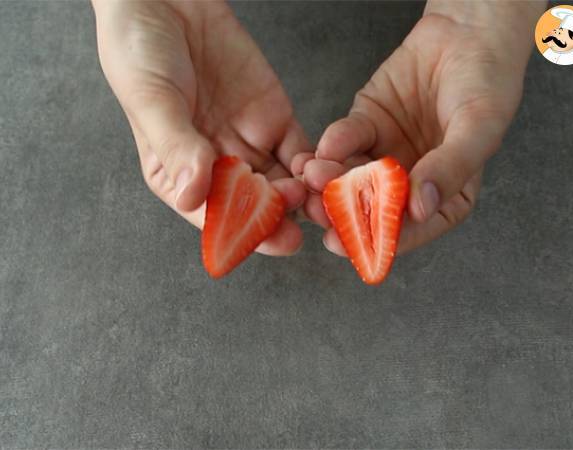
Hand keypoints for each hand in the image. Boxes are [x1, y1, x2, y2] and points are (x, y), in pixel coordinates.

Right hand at [93, 0, 310, 254]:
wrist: (169, 0)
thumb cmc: (141, 49)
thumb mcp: (150, 97)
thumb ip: (175, 145)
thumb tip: (193, 194)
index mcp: (177, 177)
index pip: (212, 216)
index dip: (241, 233)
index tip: (265, 240)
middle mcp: (216, 169)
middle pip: (253, 209)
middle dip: (277, 221)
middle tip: (297, 225)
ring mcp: (248, 146)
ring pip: (283, 187)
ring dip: (302, 199)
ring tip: (315, 199)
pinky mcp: (275, 120)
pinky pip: (300, 153)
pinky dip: (314, 167)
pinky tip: (322, 171)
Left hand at [294, 11, 534, 255]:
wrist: (466, 32)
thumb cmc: (486, 83)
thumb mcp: (478, 129)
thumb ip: (450, 169)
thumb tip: (420, 208)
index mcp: (443, 196)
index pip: (410, 227)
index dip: (379, 240)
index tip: (349, 247)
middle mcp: (409, 182)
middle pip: (372, 208)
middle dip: (343, 212)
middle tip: (321, 214)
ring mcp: (384, 155)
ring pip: (351, 177)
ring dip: (330, 180)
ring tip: (315, 176)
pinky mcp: (365, 126)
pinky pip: (345, 140)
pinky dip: (333, 144)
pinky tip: (324, 148)